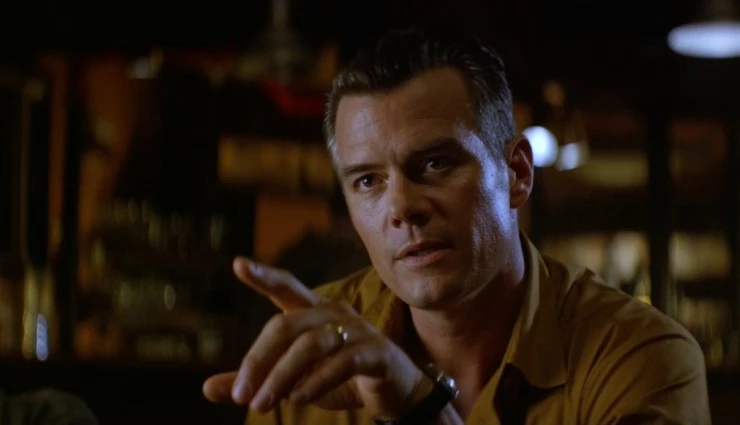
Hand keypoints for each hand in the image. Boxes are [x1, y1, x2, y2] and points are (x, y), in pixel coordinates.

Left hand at [202, 257, 430, 418]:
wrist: (396, 393)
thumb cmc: (341, 379)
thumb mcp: (294, 382)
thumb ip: (257, 381)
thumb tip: (207, 388)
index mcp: (314, 312)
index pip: (286, 288)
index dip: (264, 276)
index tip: (238, 264)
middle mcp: (334, 313)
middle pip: (287, 325)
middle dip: (259, 359)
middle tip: (241, 395)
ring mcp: (357, 330)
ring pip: (311, 344)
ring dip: (282, 376)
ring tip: (263, 404)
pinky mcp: (376, 352)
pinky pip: (342, 361)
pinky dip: (316, 381)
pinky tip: (298, 399)